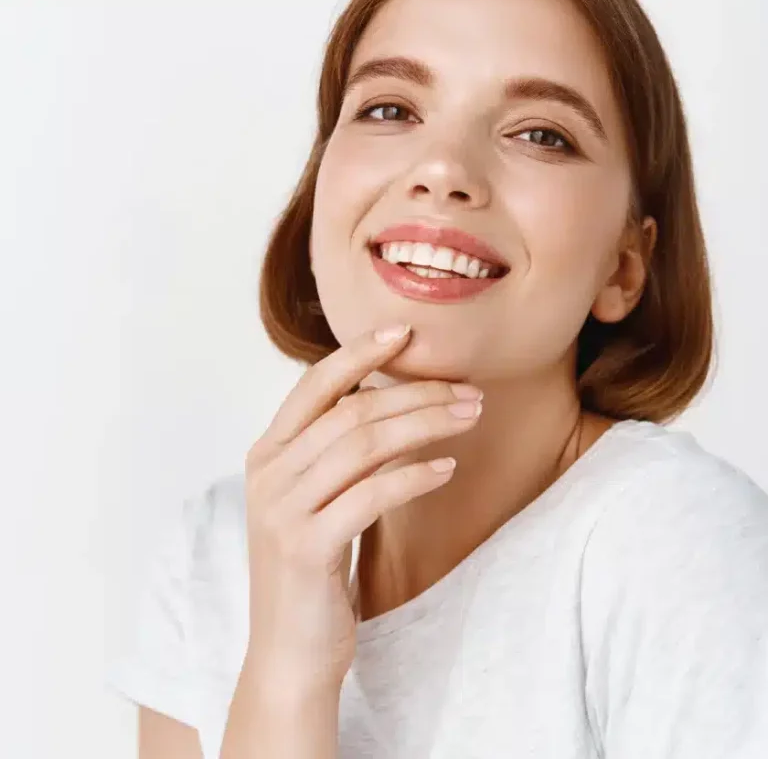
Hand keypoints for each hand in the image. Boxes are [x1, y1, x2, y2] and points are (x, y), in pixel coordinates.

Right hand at [243, 324, 482, 688]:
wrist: (289, 652)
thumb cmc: (312, 570)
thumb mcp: (314, 500)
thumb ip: (334, 453)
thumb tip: (387, 402)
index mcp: (268, 454)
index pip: (314, 385)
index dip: (359, 352)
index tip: (404, 332)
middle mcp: (269, 473)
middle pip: (351, 411)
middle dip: (416, 394)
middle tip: (467, 392)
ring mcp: (283, 509)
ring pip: (363, 444)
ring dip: (425, 424)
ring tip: (469, 417)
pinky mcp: (307, 546)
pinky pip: (371, 494)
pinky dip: (414, 476)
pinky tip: (446, 469)